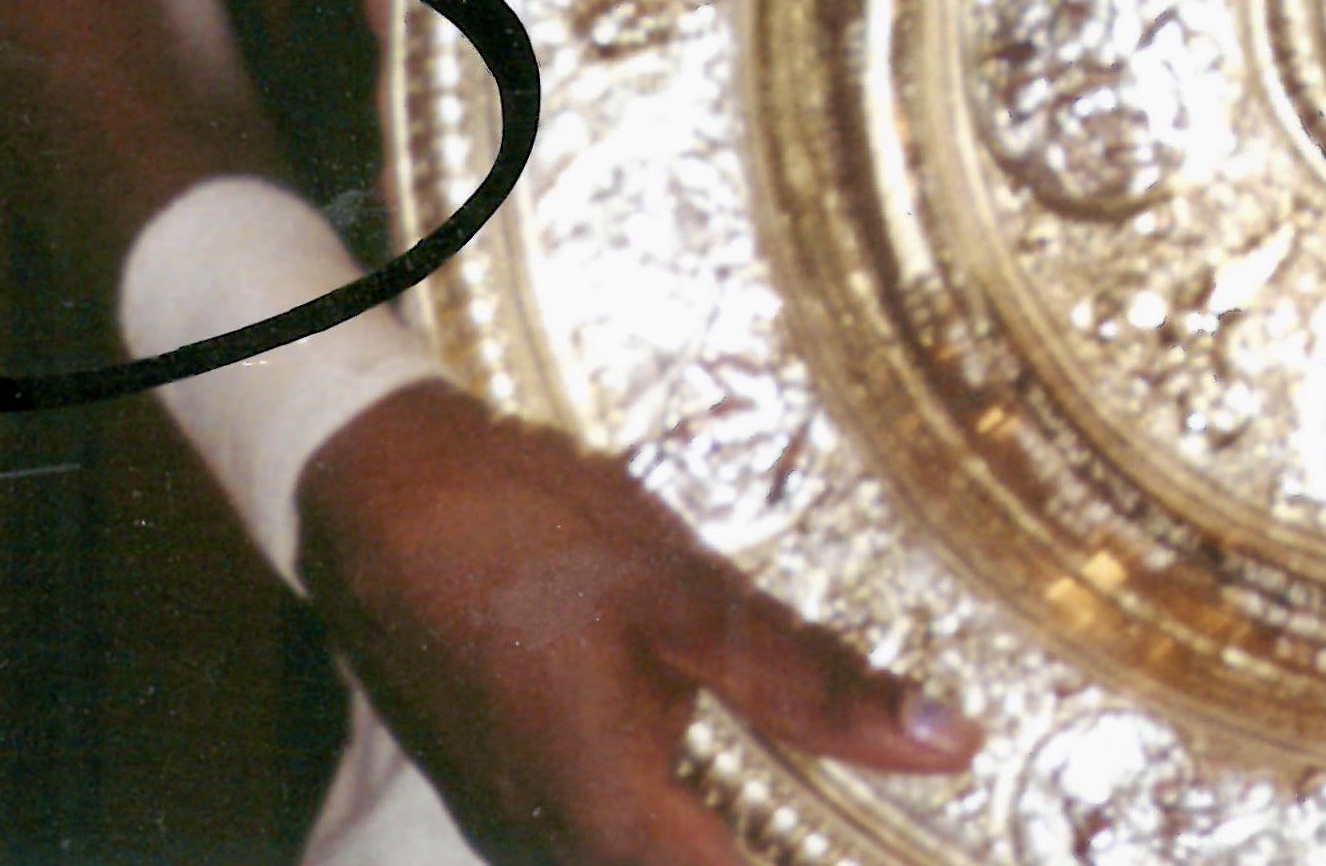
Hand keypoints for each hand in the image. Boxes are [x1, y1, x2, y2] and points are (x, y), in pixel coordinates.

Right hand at [299, 382, 978, 865]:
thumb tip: (950, 746)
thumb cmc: (531, 536)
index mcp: (617, 820)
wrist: (375, 496)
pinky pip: (610, 840)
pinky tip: (731, 768)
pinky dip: (679, 824)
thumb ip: (814, 684)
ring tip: (829, 806)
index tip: (933, 856)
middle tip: (887, 827)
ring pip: (651, 863)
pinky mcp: (512, 794)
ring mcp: (525, 828)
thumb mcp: (686, 596)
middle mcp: (560, 851)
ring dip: (728, 840)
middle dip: (781, 849)